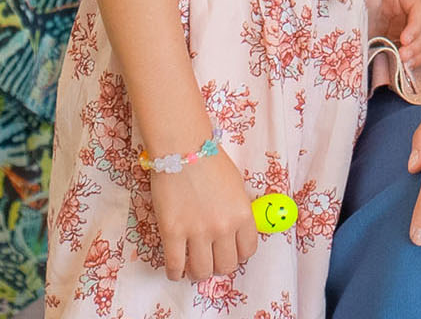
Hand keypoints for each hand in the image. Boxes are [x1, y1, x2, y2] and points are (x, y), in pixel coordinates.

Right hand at [151, 152, 259, 281]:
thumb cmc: (209, 161)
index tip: (231, 253)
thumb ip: (238, 211)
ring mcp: (197, 231)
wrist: (182, 147)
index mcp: (242, 215)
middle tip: (211, 260)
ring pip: (202, 271)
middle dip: (219, 266)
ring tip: (193, 267)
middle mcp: (223, 227)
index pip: (247, 251)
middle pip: (226, 266)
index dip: (239, 255)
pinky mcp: (172, 232)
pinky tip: (175, 270)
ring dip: (199, 273)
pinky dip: (175, 273)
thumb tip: (236, 231)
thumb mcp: (236, 186)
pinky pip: (175, 265)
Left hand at [364, 0, 420, 68]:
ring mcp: (405, 27)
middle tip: (404, 55)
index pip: (419, 9)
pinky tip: (405, 66)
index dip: (417, 25)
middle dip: (419, 44)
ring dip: (419, 54)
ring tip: (405, 63)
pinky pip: (416, 51)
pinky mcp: (399, 41)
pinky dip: (414, 60)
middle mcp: (407, 11)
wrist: (341, 10)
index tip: (405, 38)